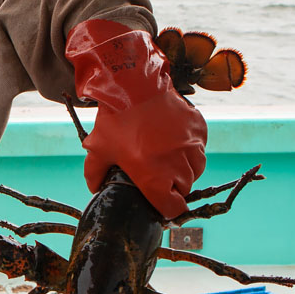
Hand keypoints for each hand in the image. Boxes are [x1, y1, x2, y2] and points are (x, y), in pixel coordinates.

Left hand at [66, 19, 207, 218]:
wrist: (134, 84)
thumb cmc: (115, 119)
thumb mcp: (98, 149)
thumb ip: (95, 173)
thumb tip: (94, 188)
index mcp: (155, 177)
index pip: (173, 209)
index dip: (167, 209)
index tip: (161, 204)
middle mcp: (178, 164)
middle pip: (185, 189)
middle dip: (173, 187)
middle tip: (158, 177)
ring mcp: (192, 145)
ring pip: (196, 169)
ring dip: (184, 169)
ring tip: (166, 159)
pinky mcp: (199, 128)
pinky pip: (200, 147)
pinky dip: (191, 149)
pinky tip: (174, 141)